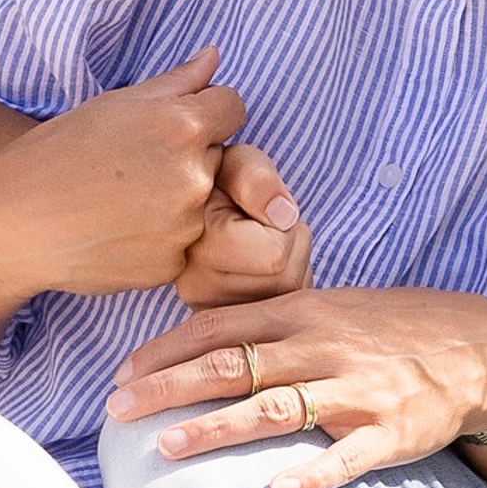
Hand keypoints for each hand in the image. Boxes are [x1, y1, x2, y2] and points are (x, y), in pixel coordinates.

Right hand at [0, 47, 244, 304]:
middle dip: (190, 155)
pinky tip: (119, 229)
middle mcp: (193, 176)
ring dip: (178, 199)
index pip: (233, 106)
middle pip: (219, 154)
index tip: (174, 124)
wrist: (12, 222)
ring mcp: (185, 226)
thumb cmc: (55, 153)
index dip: (205, 111)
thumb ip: (176, 82)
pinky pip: (184, 242)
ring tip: (122, 200)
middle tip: (134, 165)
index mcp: (182, 125)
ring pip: (203, 202)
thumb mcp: (113, 104)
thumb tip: (215, 57)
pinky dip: (161, 236)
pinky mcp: (171, 265)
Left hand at [110, 287, 486, 487]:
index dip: (165, 351)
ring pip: (276, 409)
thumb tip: (198, 337)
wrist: (475, 346)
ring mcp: (356, 391)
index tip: (122, 374)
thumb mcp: (328, 306)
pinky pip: (346, 457)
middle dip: (170, 388)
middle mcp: (322, 347)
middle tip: (117, 411)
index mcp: (303, 312)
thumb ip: (270, 322)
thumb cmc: (387, 328)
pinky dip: (311, 474)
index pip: (218, 328)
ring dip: (218, 428)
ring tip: (168, 447)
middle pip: (233, 366)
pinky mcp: (389, 432)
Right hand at [175, 144, 311, 309]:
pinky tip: (264, 266)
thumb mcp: (236, 162)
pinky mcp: (227, 325)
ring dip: (292, 265)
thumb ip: (254, 179)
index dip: (284, 227)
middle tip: (265, 226)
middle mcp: (196, 288)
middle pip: (284, 281)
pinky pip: (281, 314)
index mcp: (195, 245)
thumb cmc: (221, 180)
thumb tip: (283, 215)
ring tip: (263, 242)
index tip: (262, 210)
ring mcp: (210, 312)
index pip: (275, 256)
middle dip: (292, 247)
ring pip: (287, 299)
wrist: (195, 207)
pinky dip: (286, 285)